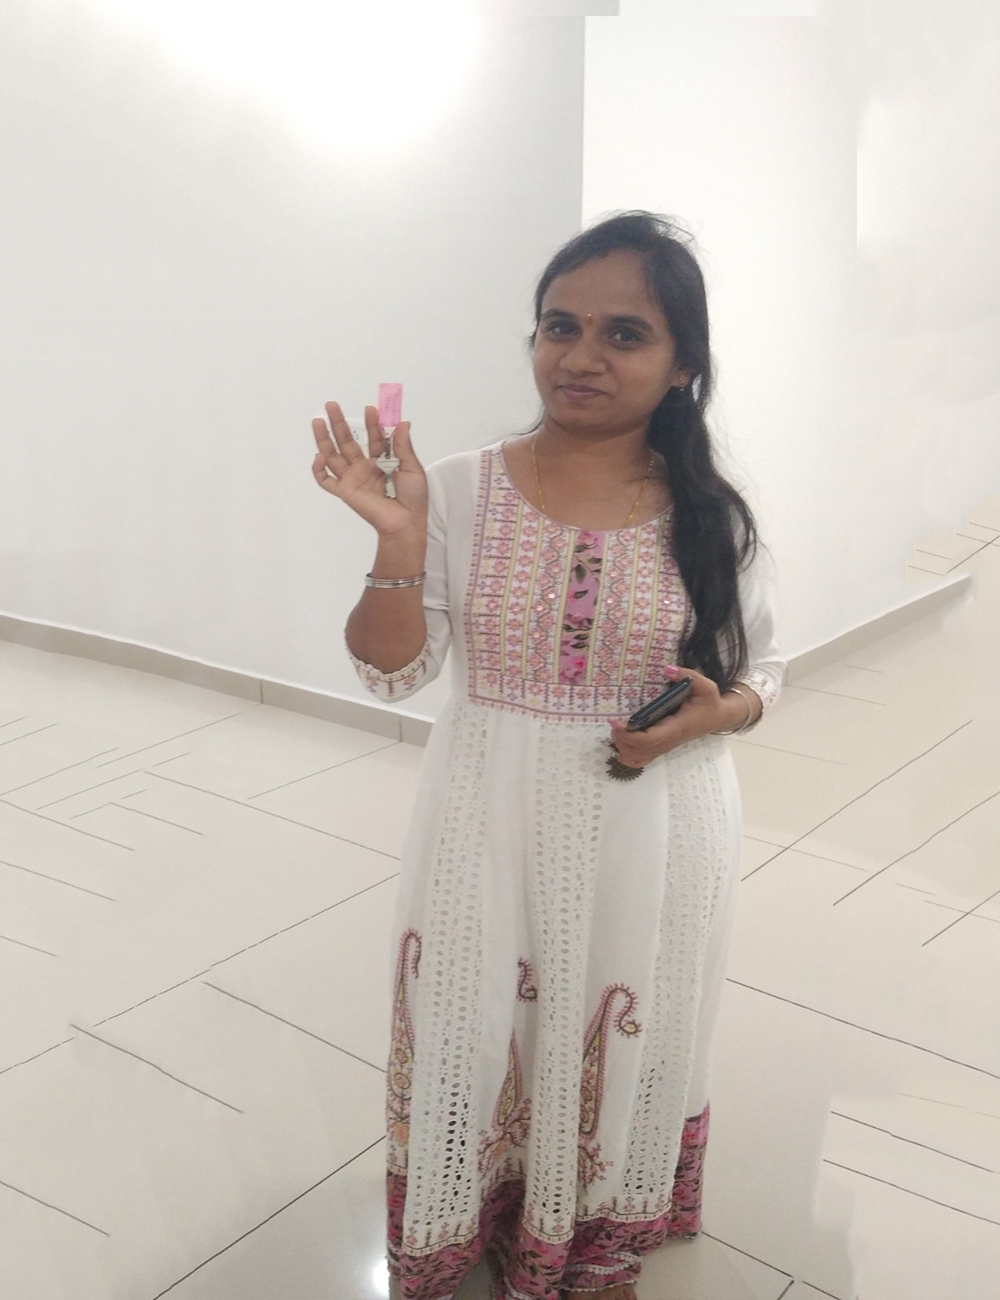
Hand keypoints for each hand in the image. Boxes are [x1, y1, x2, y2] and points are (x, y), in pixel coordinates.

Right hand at [311, 400, 427, 536]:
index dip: (371, 423)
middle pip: (347, 442)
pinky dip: (318, 470)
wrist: (405, 522)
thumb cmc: (413, 498)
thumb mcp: (412, 468)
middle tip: (332, 405)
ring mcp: (352, 479)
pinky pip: (326, 481)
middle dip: (339, 423)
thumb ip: (404, 446)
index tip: (371, 409)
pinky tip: (318, 457)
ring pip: (333, 456)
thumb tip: (403, 422)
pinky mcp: (345, 491)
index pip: (372, 438)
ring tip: (317, 421)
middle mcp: (364, 467)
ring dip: (324, 439)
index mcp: (381, 461)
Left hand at [607, 666, 729, 769]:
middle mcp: (668, 741)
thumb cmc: (710, 702)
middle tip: (615, 723)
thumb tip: (667, 670)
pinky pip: (641, 759)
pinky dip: (628, 753)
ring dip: (623, 748)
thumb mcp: (706, 686)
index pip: (649, 740)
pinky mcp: (661, 746)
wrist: (718, 717)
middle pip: (638, 752)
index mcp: (676, 728)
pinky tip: (624, 739)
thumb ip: (688, 676)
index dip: (629, 735)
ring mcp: (664, 746)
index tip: (616, 722)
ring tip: (619, 730)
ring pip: (637, 759)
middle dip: (621, 740)